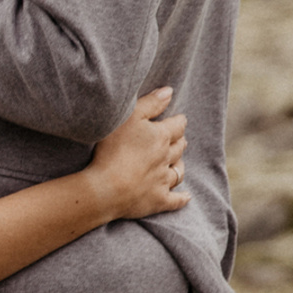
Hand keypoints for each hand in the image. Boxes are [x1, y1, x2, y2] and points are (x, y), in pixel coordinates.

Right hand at [86, 89, 187, 221]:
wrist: (106, 188)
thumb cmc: (113, 149)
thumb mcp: (129, 117)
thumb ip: (150, 103)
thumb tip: (169, 91)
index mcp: (161, 137)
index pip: (177, 126)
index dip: (178, 122)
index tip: (178, 120)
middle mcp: (166, 158)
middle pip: (179, 147)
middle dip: (179, 141)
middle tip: (178, 138)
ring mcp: (163, 181)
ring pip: (178, 171)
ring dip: (179, 165)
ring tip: (178, 162)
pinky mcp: (158, 200)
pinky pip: (176, 200)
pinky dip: (182, 198)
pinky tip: (186, 196)